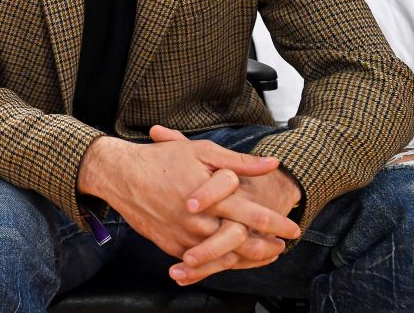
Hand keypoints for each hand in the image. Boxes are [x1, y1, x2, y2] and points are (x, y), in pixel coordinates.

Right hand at [149, 127, 299, 284]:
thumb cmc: (160, 159)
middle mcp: (200, 222)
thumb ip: (240, 162)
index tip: (293, 228)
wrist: (120, 175)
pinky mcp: (171, 246)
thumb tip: (273, 163)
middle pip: (243, 244)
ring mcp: (184, 238)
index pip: (255, 216)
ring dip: (247, 258)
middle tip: (281, 246)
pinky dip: (219, 261)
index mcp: (212, 198)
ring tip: (262, 254)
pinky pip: (201, 261)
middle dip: (267, 247)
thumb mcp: (201, 151)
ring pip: (224, 257)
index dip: (278, 224)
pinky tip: (231, 256)